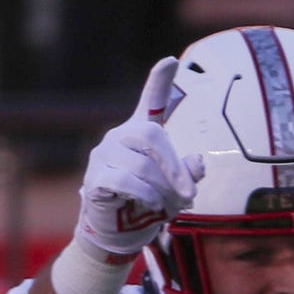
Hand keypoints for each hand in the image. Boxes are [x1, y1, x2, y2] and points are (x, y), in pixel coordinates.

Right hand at [76, 58, 204, 260]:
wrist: (121, 233)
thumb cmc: (150, 204)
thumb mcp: (177, 190)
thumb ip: (189, 174)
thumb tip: (198, 162)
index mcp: (143, 135)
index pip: (152, 103)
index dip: (160, 81)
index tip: (171, 60)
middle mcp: (121, 137)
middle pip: (152, 136)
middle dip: (175, 168)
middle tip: (190, 194)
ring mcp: (104, 154)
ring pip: (142, 165)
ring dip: (162, 191)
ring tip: (164, 206)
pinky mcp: (95, 176)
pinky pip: (126, 181)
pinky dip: (146, 197)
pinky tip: (149, 206)